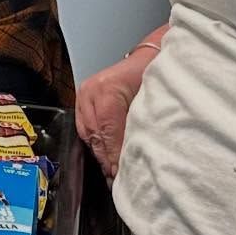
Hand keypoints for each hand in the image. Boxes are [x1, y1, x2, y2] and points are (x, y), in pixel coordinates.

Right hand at [76, 44, 158, 178]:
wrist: (148, 57)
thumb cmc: (154, 74)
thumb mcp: (151, 101)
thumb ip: (140, 128)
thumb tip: (133, 158)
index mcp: (107, 89)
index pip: (108, 131)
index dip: (114, 155)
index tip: (119, 173)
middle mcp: (91, 91)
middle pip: (95, 134)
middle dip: (106, 158)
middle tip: (115, 177)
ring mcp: (84, 94)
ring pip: (88, 133)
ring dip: (99, 152)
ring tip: (110, 169)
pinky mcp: (82, 98)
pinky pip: (84, 127)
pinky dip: (94, 141)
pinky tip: (104, 153)